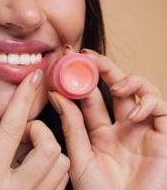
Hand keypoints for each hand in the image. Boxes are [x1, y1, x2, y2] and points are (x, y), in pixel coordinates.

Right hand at [0, 69, 69, 189]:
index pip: (10, 130)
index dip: (22, 100)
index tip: (34, 78)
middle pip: (49, 146)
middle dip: (40, 132)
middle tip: (22, 136)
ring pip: (61, 164)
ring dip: (50, 150)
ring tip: (27, 152)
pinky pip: (60, 184)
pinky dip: (54, 169)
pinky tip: (34, 170)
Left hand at [49, 49, 166, 189]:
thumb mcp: (79, 156)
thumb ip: (71, 126)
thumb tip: (56, 95)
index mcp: (99, 132)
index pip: (90, 98)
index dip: (79, 79)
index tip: (66, 62)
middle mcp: (121, 127)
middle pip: (114, 87)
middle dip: (103, 68)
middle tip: (88, 56)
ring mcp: (142, 129)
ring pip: (140, 91)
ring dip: (128, 81)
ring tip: (115, 86)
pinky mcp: (163, 135)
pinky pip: (161, 108)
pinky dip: (148, 103)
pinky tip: (132, 113)